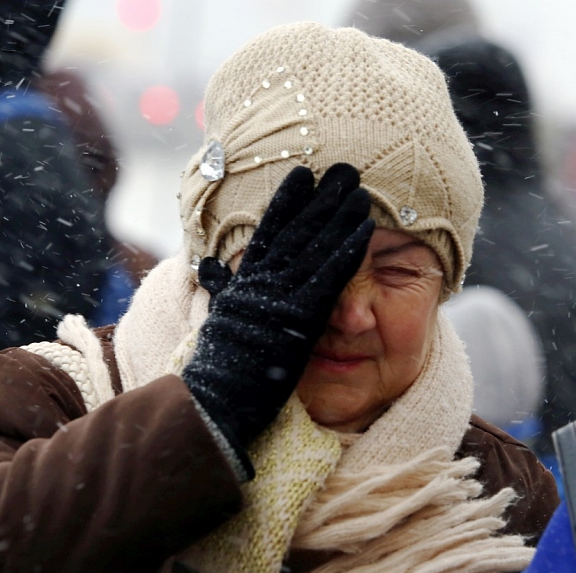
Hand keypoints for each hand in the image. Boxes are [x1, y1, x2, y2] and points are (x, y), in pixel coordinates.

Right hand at [183, 163, 373, 476]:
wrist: (213, 400)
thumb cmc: (218, 366)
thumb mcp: (218, 319)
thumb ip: (221, 289)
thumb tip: (210, 265)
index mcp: (245, 281)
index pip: (268, 232)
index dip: (286, 202)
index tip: (302, 176)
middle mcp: (262, 281)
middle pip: (297, 230)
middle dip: (321, 198)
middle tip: (344, 170)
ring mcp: (280, 297)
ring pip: (314, 247)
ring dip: (339, 216)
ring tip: (359, 190)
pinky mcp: (299, 319)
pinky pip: (328, 279)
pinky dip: (346, 252)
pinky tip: (364, 230)